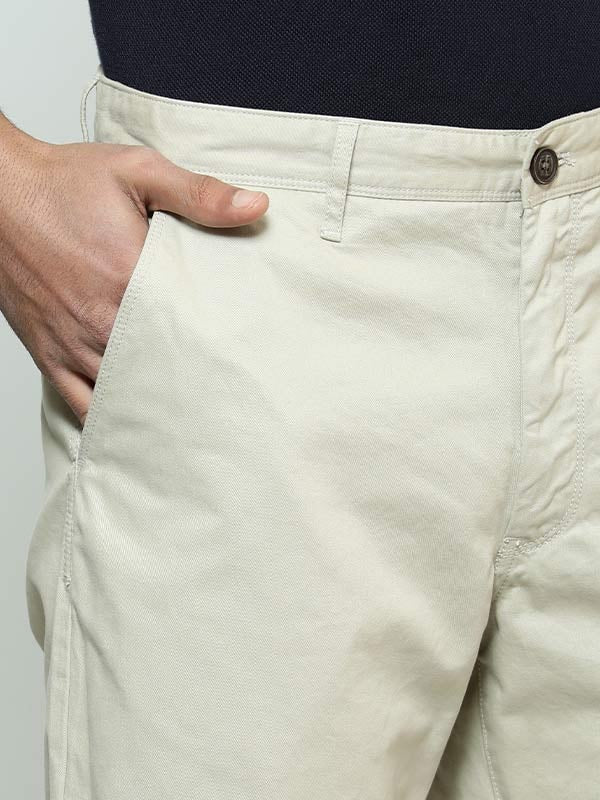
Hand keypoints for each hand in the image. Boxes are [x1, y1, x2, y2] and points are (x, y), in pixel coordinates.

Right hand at [0, 113, 268, 424]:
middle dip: (196, 385)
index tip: (247, 358)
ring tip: (193, 414)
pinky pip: (82, 406)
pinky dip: (111, 419)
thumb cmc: (64, 183)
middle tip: (229, 395)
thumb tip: (257, 206)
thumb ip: (200, 194)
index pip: (193, 332)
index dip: (223, 348)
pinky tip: (137, 422)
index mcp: (129, 280)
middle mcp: (100, 321)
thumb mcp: (138, 173)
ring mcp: (72, 344)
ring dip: (158, 405)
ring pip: (125, 398)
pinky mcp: (49, 354)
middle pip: (163, 374)